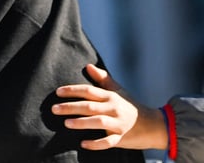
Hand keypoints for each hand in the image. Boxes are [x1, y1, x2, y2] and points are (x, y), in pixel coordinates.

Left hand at [53, 64, 167, 150]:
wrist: (155, 125)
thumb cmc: (130, 106)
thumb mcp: (118, 91)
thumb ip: (103, 79)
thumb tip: (88, 66)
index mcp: (110, 97)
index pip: (88, 91)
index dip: (72, 90)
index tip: (57, 92)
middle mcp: (114, 109)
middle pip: (90, 106)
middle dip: (70, 107)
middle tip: (54, 109)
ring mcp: (118, 124)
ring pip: (98, 122)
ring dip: (81, 123)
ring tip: (66, 124)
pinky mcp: (122, 138)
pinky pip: (108, 142)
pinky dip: (96, 143)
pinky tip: (83, 143)